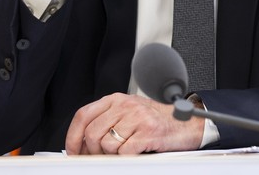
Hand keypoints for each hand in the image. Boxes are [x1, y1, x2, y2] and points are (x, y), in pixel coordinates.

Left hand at [65, 93, 204, 154]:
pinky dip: (126, 158)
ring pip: (107, 145)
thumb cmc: (155, 120)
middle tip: (100, 158)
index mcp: (115, 99)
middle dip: (92, 152)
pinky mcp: (148, 132)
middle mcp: (125, 105)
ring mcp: (137, 118)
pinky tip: (135, 152)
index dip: (73, 136)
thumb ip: (107, 120)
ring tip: (124, 152)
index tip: (72, 151)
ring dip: (112, 155)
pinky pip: (124, 152)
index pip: (83, 115)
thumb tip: (82, 143)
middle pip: (92, 133)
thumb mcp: (128, 112)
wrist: (186, 123)